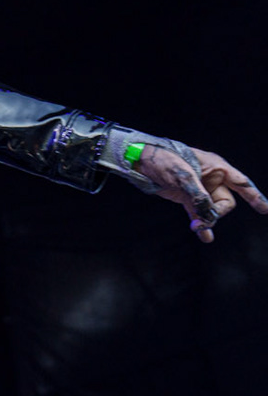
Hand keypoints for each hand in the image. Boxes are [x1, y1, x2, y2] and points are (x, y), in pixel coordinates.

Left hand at [136, 146, 267, 242]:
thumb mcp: (182, 175)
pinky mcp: (187, 198)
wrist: (140, 160)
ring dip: (207, 220)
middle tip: (203, 219)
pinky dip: (202, 224)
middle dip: (218, 212)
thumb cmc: (164, 159)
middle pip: (226, 201)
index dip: (255, 196)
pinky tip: (205, 237)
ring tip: (198, 230)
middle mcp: (211, 179)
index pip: (241, 183)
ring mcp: (200, 189)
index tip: (265, 209)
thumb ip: (197, 195)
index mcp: (216, 167)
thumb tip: (207, 214)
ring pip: (212, 210)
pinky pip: (199, 213)